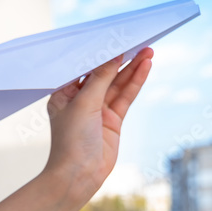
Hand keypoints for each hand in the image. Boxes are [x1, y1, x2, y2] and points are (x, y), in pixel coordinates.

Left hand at [42, 46, 153, 210]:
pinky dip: (135, 82)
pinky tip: (145, 67)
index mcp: (63, 93)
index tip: (115, 35)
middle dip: (120, 58)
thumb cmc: (71, 140)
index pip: (83, 67)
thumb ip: (101, 78)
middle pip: (103, 73)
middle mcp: (79, 99)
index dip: (99, 52)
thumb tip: (113, 55)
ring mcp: (97, 109)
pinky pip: (125, 96)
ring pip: (117, 84)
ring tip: (149, 50)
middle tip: (138, 39)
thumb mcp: (84, 103)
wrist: (78, 175)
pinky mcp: (112, 120)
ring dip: (132, 68)